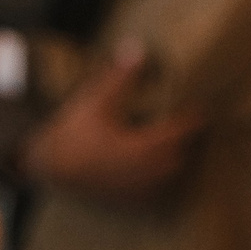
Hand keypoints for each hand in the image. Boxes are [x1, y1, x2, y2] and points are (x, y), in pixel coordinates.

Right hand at [18, 49, 200, 200]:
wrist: (50, 170)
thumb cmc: (73, 135)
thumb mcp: (96, 101)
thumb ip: (121, 77)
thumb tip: (137, 47)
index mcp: (149, 148)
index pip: (187, 129)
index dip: (195, 114)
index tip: (200, 103)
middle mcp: (152, 173)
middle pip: (186, 151)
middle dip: (189, 135)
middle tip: (192, 118)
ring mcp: (146, 191)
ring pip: (176, 171)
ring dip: (179, 155)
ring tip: (178, 138)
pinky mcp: (136, 202)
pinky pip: (162, 188)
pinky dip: (165, 174)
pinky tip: (158, 162)